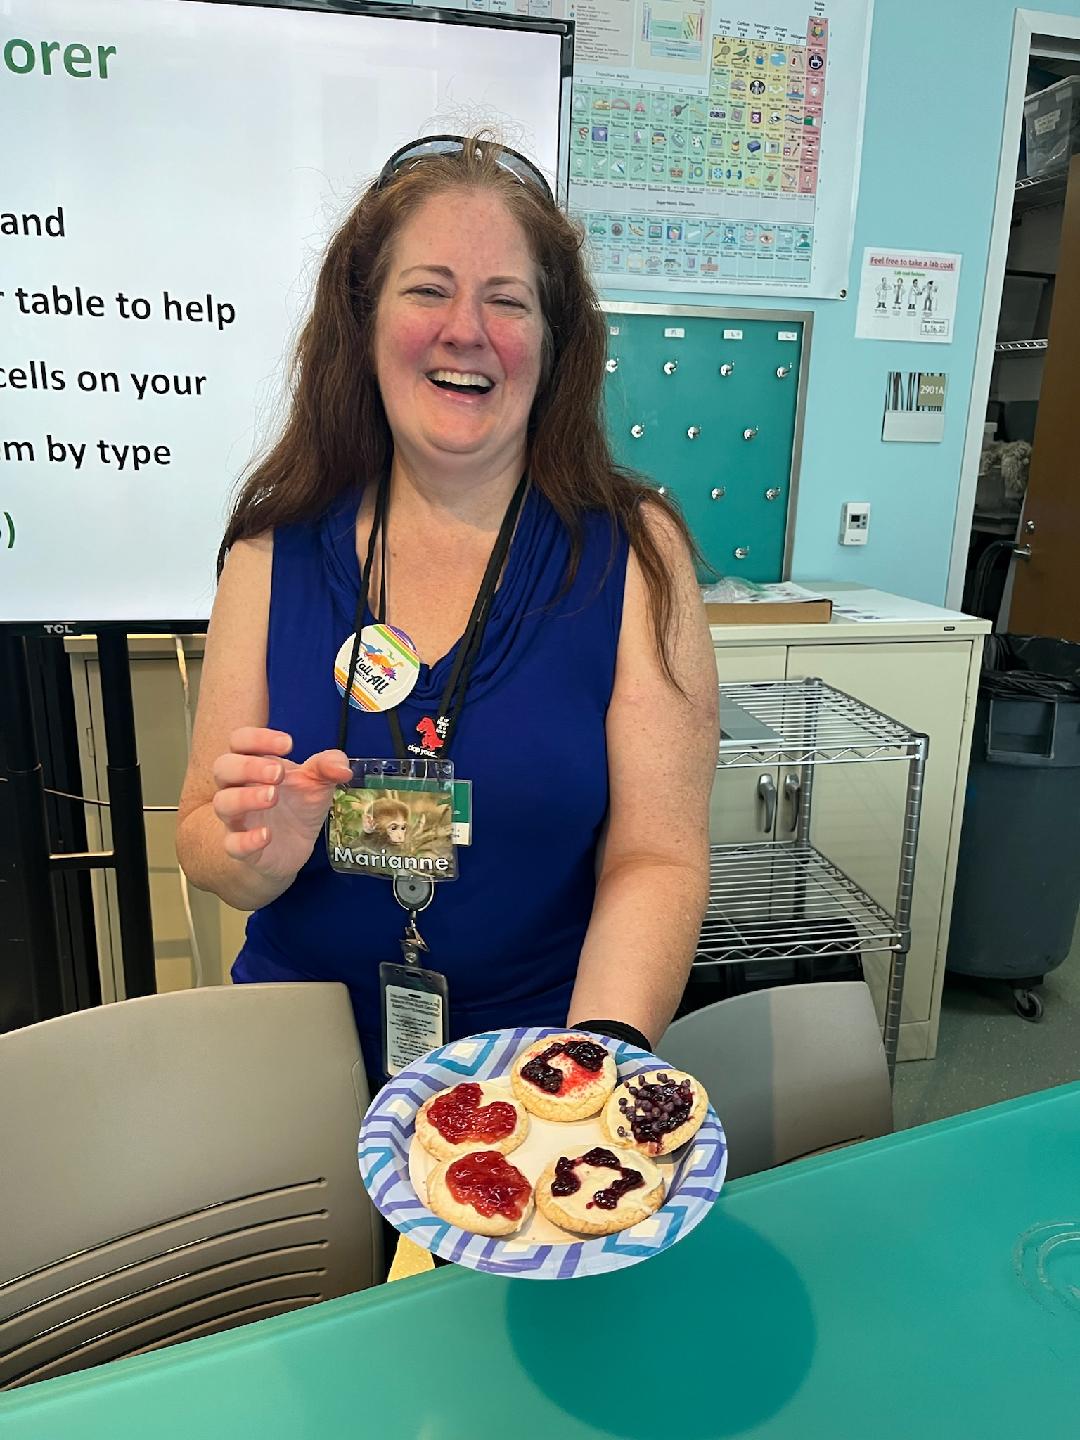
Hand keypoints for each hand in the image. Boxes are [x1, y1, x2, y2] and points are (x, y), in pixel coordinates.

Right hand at [210, 727, 351, 882]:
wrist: (295, 848)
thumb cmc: (299, 805)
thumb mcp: (318, 781)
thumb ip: (329, 766)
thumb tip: (342, 767)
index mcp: (254, 764)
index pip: (240, 740)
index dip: (258, 738)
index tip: (288, 744)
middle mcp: (239, 788)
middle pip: (223, 767)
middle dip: (248, 766)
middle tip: (278, 772)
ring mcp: (237, 818)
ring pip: (222, 803)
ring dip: (245, 798)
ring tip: (273, 796)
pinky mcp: (241, 848)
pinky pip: (232, 844)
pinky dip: (247, 840)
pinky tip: (267, 835)